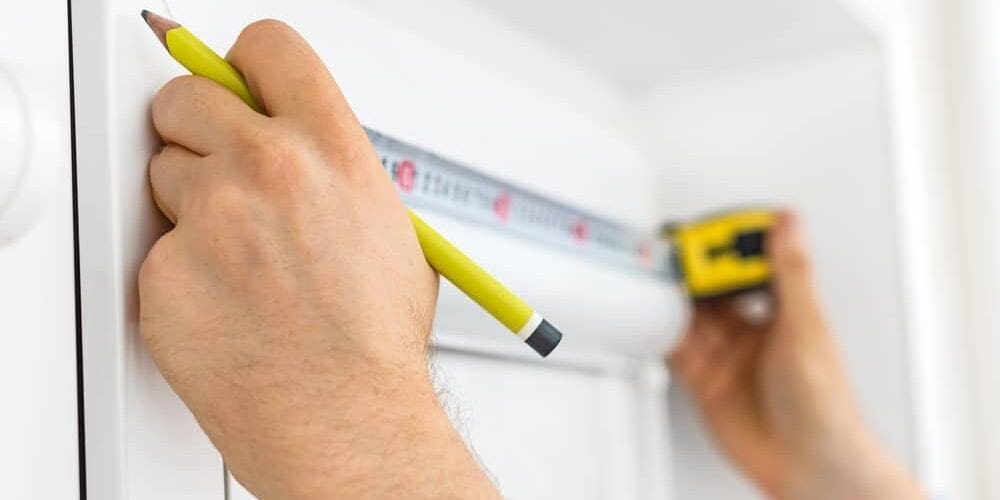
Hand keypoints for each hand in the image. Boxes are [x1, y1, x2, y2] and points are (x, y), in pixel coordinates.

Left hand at [139, 20, 497, 498]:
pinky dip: (181, 271)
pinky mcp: (165, 272)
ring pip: (163, 173)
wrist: (345, 422)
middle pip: (186, 96)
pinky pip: (156, 248)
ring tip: (241, 264)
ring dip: (189, 206)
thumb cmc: (373, 342)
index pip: (267, 48)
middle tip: (213, 166)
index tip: (233, 80)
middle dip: (193, 126)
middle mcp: (268, 170)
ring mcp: (210, 219)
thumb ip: (336, 172)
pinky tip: (225, 305)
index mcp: (332, 151)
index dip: (245, 63)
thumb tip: (301, 145)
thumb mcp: (388, 229)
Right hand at [668, 212, 922, 499]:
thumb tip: (789, 223)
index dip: (734, 244)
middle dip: (696, 269)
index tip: (715, 227)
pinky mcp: (706, 381)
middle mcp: (755, 333)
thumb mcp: (805, 327)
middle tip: (677, 250)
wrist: (806, 463)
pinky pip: (678, 349)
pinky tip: (656, 314)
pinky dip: (663, 331)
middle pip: (717, 290)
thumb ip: (790, 274)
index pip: (755, 266)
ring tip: (659, 275)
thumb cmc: (824, 405)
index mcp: (786, 313)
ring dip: (677, 297)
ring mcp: (729, 357)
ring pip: (694, 316)